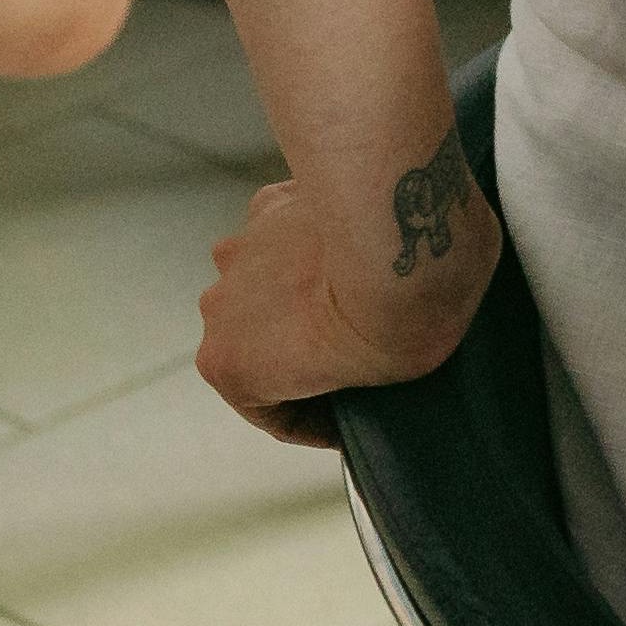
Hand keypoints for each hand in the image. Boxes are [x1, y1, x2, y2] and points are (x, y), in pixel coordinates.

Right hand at [196, 162, 493, 441]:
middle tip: (364, 351)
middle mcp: (218, 307)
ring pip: (271, 286)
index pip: (276, 413)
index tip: (358, 417)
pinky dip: (314, 246)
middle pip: (265, 344)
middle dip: (306, 350)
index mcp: (227, 366)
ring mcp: (240, 249)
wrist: (407, 240)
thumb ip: (348, 390)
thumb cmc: (392, 328)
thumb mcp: (377, 392)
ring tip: (364, 295)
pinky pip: (286, 236)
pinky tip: (359, 250)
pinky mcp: (270, 203)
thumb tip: (368, 377)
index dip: (324, 421)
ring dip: (304, 293)